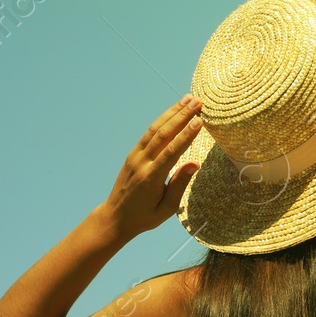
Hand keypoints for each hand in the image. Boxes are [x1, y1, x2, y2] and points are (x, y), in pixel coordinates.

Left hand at [93, 94, 203, 241]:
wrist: (115, 217)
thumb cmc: (144, 216)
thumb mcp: (166, 209)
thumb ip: (179, 185)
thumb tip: (194, 163)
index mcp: (151, 178)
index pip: (171, 151)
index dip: (186, 135)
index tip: (200, 120)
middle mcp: (141, 163)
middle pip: (163, 134)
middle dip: (182, 116)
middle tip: (198, 101)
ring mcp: (135, 156)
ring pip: (155, 129)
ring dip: (172, 112)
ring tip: (188, 99)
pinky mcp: (133, 154)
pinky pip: (149, 133)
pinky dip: (163, 119)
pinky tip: (173, 111)